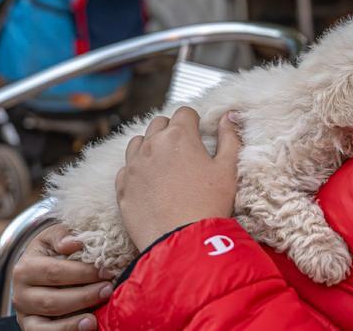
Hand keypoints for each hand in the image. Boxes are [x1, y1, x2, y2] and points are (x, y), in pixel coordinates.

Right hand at [12, 224, 115, 330]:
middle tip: (108, 290)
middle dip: (84, 296)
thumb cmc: (52, 252)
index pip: (54, 272)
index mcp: (25, 268)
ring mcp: (25, 314)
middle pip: (52, 300)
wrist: (41, 269)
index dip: (82, 273)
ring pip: (47, 324)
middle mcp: (20, 294)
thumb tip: (73, 243)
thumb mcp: (53, 237)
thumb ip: (61, 235)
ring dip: (73, 322)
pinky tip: (86, 327)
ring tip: (95, 318)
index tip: (106, 271)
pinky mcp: (32, 329)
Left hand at [117, 107, 240, 250]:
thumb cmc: (209, 204)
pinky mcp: (122, 186)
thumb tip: (229, 116)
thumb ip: (229, 138)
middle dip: (171, 131)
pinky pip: (127, 168)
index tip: (199, 134)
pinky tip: (150, 184)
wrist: (182, 241)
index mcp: (179, 135)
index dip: (194, 122)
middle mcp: (152, 144)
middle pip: (159, 123)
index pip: (184, 112)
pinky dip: (137, 171)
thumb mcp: (228, 169)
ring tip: (165, 165)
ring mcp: (133, 165)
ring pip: (138, 142)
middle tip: (184, 150)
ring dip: (150, 147)